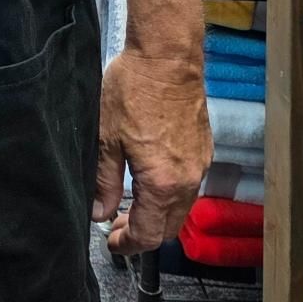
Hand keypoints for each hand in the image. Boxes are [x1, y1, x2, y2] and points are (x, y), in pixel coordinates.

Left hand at [91, 45, 210, 257]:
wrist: (167, 56)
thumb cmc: (134, 91)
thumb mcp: (106, 137)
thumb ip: (102, 180)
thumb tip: (98, 212)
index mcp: (162, 183)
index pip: (149, 233)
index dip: (128, 245)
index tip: (111, 244)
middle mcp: (187, 179)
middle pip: (169, 227)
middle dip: (143, 234)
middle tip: (116, 227)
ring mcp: (199, 164)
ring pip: (181, 208)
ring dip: (157, 215)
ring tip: (129, 206)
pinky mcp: (203, 148)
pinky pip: (189, 186)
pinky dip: (170, 195)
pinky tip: (149, 182)